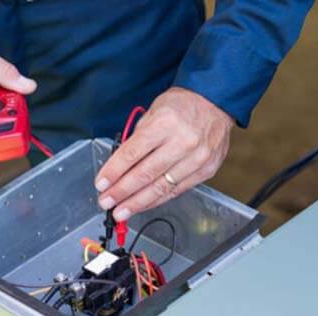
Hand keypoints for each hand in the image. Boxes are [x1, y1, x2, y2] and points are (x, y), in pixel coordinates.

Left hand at [95, 87, 233, 220]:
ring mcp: (197, 158)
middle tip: (106, 202)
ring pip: (162, 187)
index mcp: (165, 123)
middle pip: (146, 173)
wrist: (216, 102)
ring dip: (138, 202)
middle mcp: (183, 142)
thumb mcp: (155, 110)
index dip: (114, 171)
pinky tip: (144, 205)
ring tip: (121, 211)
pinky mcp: (206, 170)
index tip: (101, 184)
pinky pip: (177, 190)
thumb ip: (139, 137)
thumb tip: (120, 165)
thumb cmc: (183, 105)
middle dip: (122, 191)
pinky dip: (158, 199)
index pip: (133, 152)